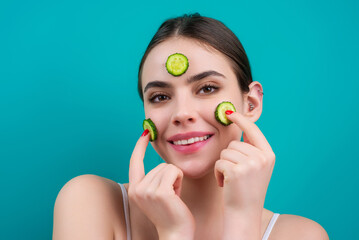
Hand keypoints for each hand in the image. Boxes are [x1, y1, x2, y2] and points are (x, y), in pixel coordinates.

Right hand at [128, 130, 194, 239]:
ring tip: (173, 197)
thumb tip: (162, 162)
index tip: (145, 133)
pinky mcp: (160, 192)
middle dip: (170, 177)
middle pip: (159, 164)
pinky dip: (180, 180)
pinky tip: (178, 196)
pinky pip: (175, 171)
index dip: (139, 146)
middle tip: (170, 196)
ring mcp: (147, 191)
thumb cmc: (170, 214)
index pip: (134, 162)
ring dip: (175, 180)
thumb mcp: (155, 195)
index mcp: (134, 189)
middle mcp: (137, 189)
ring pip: (168, 167)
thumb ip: (153, 179)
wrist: (175, 234)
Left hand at [214, 111, 275, 238]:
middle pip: (234, 143)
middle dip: (229, 157)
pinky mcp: (237, 171)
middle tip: (235, 174)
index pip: (253, 130)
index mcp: (268, 155)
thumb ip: (252, 149)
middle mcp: (262, 158)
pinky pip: (219, 162)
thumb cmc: (246, 189)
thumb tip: (242, 126)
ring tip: (231, 180)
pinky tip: (225, 184)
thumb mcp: (257, 167)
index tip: (230, 113)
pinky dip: (218, 173)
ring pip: (225, 152)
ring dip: (223, 165)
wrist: (244, 213)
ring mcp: (251, 164)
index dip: (241, 120)